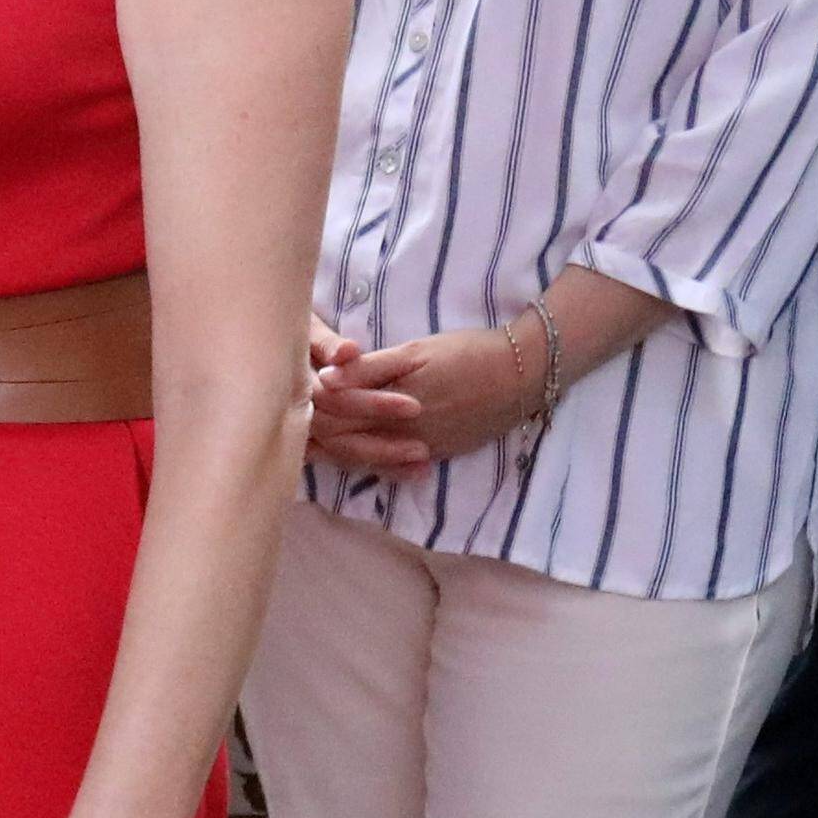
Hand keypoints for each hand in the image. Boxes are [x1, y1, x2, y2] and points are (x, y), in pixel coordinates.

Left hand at [307, 324, 527, 474]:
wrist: (523, 374)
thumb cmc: (467, 353)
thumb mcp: (416, 350)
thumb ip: (369, 368)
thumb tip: (325, 380)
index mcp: (390, 401)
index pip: (333, 413)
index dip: (309, 407)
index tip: (294, 393)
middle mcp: (401, 431)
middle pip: (342, 438)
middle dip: (315, 431)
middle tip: (294, 421)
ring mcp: (419, 447)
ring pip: (365, 456)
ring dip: (338, 450)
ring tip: (315, 442)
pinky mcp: (436, 453)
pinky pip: (394, 466)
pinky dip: (373, 462)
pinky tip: (354, 455)